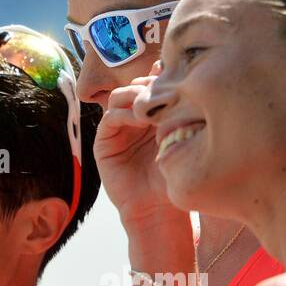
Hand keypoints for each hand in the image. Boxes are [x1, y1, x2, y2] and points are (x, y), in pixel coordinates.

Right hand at [94, 72, 179, 231]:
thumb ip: (178, 111)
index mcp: (154, 115)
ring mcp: (118, 129)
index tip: (174, 78)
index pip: (151, 83)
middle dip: (147, 85)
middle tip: (162, 93)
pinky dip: (124, 114)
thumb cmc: (174, 176)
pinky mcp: (104, 142)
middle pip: (134, 84)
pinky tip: (140, 122)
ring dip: (134, 96)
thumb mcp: (179, 139)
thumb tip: (181, 81)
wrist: (158, 208)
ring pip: (119, 96)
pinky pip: (109, 117)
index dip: (159, 76)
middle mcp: (134, 119)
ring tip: (150, 108)